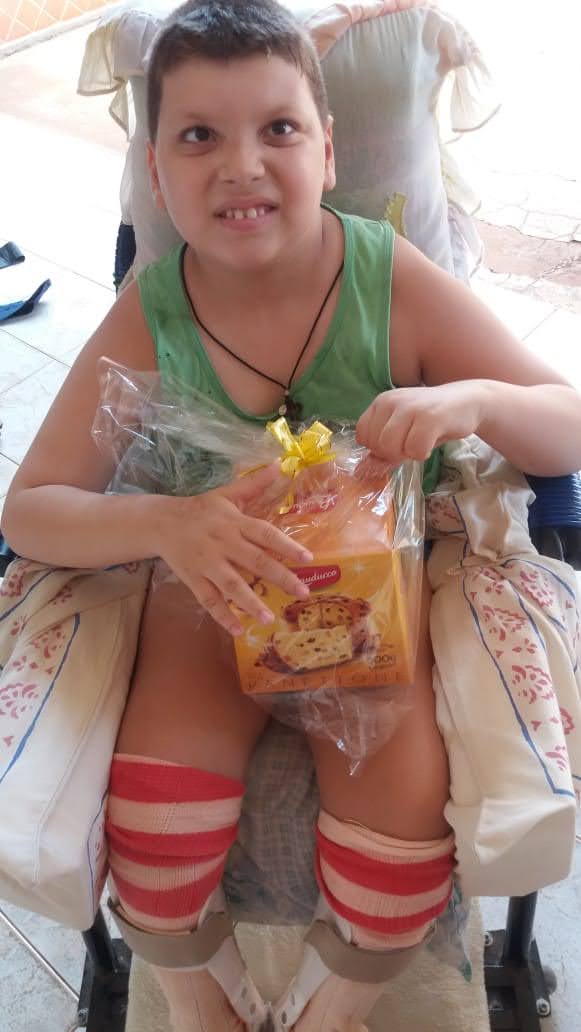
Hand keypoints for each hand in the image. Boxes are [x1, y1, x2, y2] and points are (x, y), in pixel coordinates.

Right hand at [155, 464, 311, 634]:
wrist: (160, 522)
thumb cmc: (201, 509)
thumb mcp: (227, 494)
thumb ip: (254, 484)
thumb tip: (281, 464)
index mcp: (234, 522)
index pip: (265, 534)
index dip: (287, 546)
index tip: (308, 558)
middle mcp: (223, 543)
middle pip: (254, 561)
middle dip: (280, 577)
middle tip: (303, 592)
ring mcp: (207, 563)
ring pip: (231, 585)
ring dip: (250, 602)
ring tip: (269, 618)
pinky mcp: (193, 578)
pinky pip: (208, 600)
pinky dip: (222, 616)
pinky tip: (238, 630)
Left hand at [356, 382, 485, 463]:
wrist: (468, 402)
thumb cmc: (432, 420)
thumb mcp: (403, 432)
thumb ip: (383, 450)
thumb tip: (363, 470)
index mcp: (381, 402)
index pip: (362, 435)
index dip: (378, 447)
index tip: (397, 442)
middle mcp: (391, 401)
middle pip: (376, 445)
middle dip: (394, 453)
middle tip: (412, 444)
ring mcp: (410, 407)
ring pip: (391, 448)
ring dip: (407, 454)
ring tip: (421, 443)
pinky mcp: (430, 417)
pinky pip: (414, 450)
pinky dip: (423, 454)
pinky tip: (431, 442)